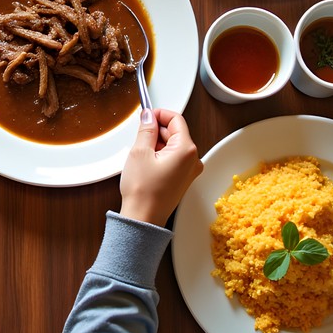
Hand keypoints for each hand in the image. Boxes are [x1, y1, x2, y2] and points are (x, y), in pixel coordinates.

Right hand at [118, 109, 201, 226]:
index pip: (176, 119)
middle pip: (176, 132)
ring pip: (173, 145)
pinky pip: (173, 158)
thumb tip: (148, 116)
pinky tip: (147, 163)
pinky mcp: (182, 179)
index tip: (146, 114)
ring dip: (157, 143)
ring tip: (141, 153)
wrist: (143, 218)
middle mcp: (193, 159)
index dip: (159, 114)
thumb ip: (146, 129)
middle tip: (140, 134)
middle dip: (157, 130)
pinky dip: (160, 155)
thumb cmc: (143, 191)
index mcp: (187, 149)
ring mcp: (189, 171)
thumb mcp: (140, 151)